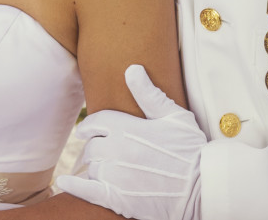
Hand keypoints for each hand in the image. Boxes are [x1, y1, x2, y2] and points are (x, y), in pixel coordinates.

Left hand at [56, 65, 205, 219]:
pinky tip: (64, 182)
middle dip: (96, 148)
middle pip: (92, 147)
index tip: (87, 130)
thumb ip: (149, 94)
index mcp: (127, 128)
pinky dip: (73, 186)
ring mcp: (117, 175)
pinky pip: (87, 191)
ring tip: (106, 168)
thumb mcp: (174, 116)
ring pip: (92, 168)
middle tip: (104, 152)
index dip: (90, 126)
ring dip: (96, 167)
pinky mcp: (118, 198)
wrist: (203, 186)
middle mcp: (117, 150)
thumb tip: (131, 68)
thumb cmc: (191, 148)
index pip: (95, 122)